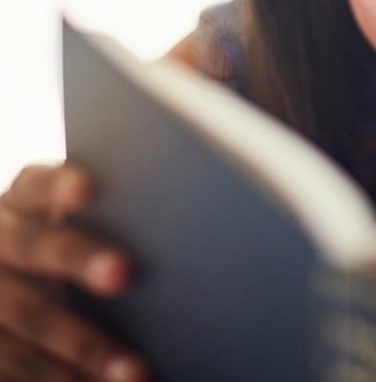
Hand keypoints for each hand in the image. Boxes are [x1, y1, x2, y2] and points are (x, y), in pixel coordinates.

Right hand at [0, 163, 148, 380]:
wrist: (5, 279)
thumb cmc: (66, 246)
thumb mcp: (70, 223)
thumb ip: (111, 215)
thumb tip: (186, 213)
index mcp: (20, 204)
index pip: (36, 186)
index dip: (58, 187)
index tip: (88, 189)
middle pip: (32, 246)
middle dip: (78, 259)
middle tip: (123, 272)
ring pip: (25, 320)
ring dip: (82, 346)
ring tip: (134, 371)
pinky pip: (16, 368)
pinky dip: (61, 381)